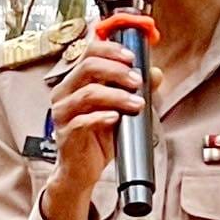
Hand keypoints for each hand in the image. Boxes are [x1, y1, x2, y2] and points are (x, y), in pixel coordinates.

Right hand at [40, 37, 158, 219]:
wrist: (82, 170)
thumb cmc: (97, 138)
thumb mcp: (121, 110)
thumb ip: (135, 90)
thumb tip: (156, 73)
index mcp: (76, 81)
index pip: (89, 52)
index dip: (111, 49)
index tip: (132, 57)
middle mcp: (65, 92)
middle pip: (87, 67)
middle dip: (117, 71)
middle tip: (138, 81)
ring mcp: (63, 113)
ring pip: (88, 93)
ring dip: (117, 96)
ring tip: (137, 104)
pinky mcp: (66, 133)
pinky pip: (83, 121)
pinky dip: (102, 117)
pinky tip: (116, 118)